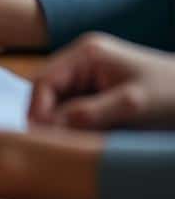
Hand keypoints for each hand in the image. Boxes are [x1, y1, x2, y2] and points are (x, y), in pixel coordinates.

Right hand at [30, 32, 174, 129]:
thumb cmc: (171, 95)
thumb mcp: (131, 105)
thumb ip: (89, 113)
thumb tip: (49, 126)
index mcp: (86, 52)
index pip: (43, 80)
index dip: (37, 110)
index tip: (39, 139)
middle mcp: (82, 57)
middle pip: (47, 89)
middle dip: (47, 116)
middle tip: (52, 146)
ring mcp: (89, 71)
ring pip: (58, 99)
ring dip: (59, 121)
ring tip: (68, 143)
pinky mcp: (97, 86)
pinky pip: (73, 104)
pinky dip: (73, 122)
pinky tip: (81, 136)